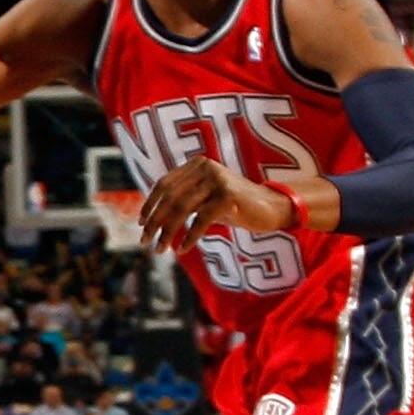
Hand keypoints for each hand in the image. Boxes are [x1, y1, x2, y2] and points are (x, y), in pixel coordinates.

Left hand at [137, 160, 292, 251]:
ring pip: (182, 209)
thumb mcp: (205, 199)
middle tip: (145, 241)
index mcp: (196, 165)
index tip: (142, 224)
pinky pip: (201, 220)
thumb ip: (183, 201)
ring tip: (159, 249)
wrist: (272, 207)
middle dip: (154, 221)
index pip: (164, 184)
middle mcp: (205, 168)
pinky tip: (183, 249)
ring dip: (167, 232)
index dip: (150, 204)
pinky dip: (189, 237)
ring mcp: (217, 180)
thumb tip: (152, 219)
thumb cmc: (234, 206)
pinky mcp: (228, 196)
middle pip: (170, 197)